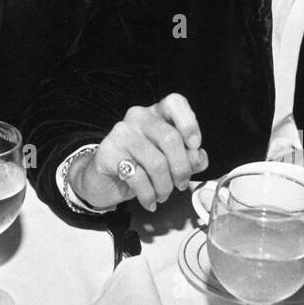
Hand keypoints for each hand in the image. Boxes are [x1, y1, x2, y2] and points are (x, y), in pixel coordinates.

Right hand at [69, 94, 208, 211]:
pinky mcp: (109, 152)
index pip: (174, 103)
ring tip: (162, 195)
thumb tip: (198, 157)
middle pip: (170, 138)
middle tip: (180, 185)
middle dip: (181, 169)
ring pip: (156, 162)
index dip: (189, 123)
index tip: (194, 145)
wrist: (105, 180)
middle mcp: (138, 117)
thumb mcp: (170, 162)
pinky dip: (148, 195)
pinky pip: (138, 177)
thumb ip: (190, 158)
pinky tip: (149, 201)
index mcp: (156, 114)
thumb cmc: (141, 167)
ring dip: (165, 187)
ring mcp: (122, 132)